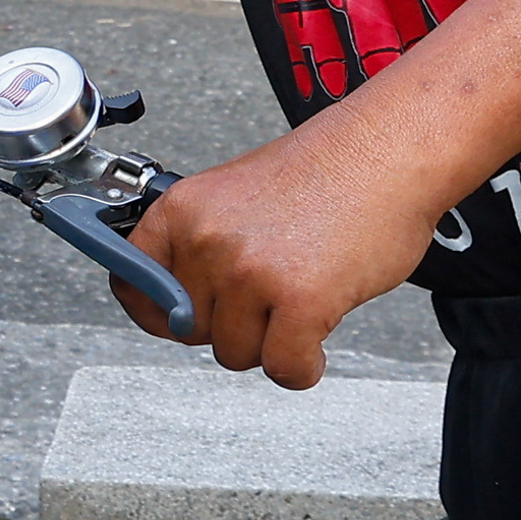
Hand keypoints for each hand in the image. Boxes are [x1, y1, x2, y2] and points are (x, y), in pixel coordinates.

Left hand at [128, 103, 459, 387]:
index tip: (175, 318)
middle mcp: (209, 241)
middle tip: (269, 293)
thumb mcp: (232, 194)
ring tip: (300, 299)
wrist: (389, 151)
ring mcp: (252, 273)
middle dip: (230, 324)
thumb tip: (169, 304)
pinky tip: (315, 341)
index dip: (155, 311)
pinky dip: (303, 366)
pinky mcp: (300, 301)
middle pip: (191, 330)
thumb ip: (197, 244)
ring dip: (270, 343)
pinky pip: (284, 368)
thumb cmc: (325, 171)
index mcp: (183, 210)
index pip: (131, 284)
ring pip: (236, 353)